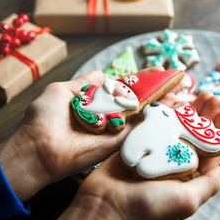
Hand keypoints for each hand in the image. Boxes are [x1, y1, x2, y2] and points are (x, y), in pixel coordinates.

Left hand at [0, 67, 183, 201]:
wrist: (38, 148)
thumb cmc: (45, 117)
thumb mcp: (62, 90)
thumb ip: (85, 81)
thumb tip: (103, 73)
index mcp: (95, 102)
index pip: (123, 88)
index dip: (140, 80)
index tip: (158, 71)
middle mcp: (108, 115)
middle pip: (138, 101)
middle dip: (156, 90)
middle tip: (176, 80)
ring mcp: (115, 129)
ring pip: (143, 114)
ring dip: (162, 103)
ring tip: (181, 91)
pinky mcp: (118, 143)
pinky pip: (141, 129)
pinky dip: (157, 118)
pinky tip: (174, 106)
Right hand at [57, 92, 219, 219]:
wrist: (105, 204)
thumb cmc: (147, 207)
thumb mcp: (185, 199)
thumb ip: (208, 185)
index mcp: (188, 177)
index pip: (210, 151)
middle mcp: (174, 163)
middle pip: (195, 135)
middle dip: (205, 116)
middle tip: (212, 97)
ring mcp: (156, 151)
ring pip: (176, 126)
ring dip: (187, 110)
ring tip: (197, 93)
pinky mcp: (139, 143)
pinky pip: (154, 123)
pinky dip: (163, 111)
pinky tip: (173, 99)